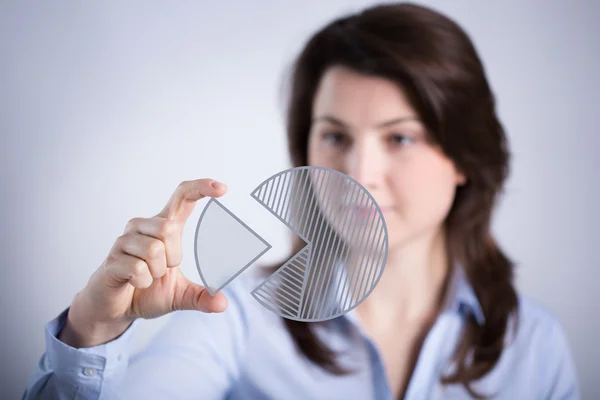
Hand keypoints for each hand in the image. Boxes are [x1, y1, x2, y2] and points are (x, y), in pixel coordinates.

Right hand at [59, 179, 227, 347]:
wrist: (114, 309)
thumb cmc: (145, 292)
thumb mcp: (179, 295)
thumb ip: (200, 296)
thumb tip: (222, 303)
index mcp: (163, 227)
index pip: (183, 197)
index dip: (201, 188)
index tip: (222, 188)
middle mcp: (143, 227)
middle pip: (168, 227)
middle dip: (173, 256)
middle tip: (163, 270)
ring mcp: (125, 242)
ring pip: (153, 250)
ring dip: (156, 272)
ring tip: (147, 277)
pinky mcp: (112, 259)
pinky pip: (137, 268)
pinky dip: (142, 282)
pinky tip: (135, 283)